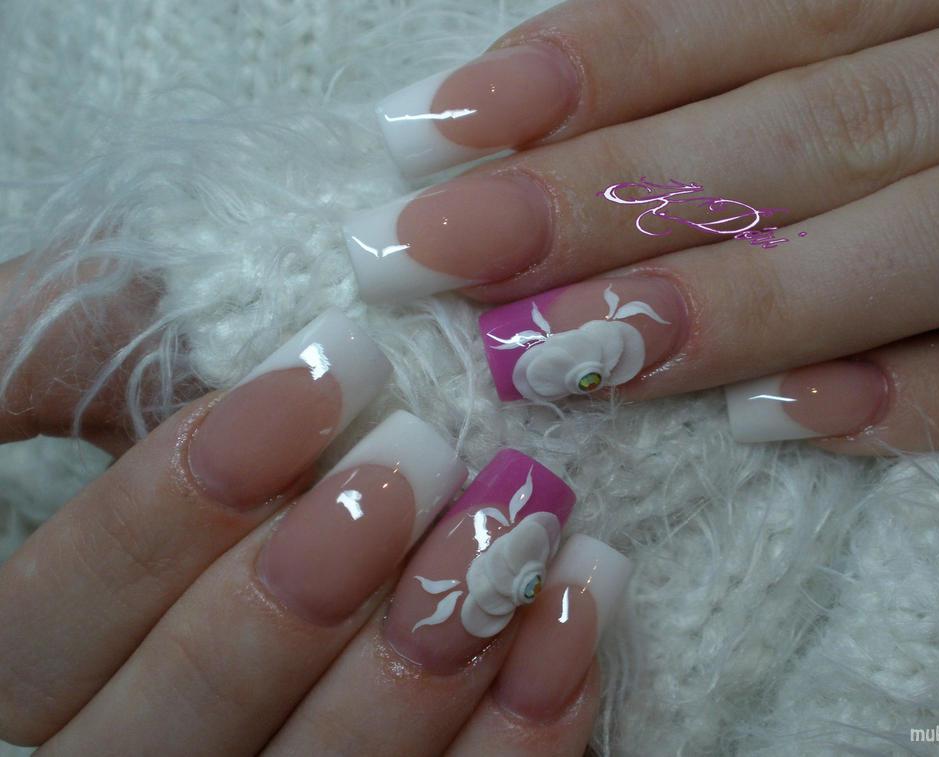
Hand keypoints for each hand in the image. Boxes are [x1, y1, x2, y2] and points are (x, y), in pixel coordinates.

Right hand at [0, 266, 626, 754]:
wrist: (379, 473)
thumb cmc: (251, 420)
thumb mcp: (141, 364)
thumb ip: (56, 346)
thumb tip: (20, 342)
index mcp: (63, 661)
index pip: (61, 616)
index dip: (175, 501)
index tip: (321, 379)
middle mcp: (147, 754)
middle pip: (185, 715)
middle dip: (303, 588)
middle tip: (416, 461)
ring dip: (425, 656)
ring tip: (511, 524)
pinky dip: (521, 722)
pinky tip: (573, 606)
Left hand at [342, 0, 938, 453]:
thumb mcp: (917, 6)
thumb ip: (782, 41)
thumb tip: (578, 105)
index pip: (755, 9)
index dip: (595, 66)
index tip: (439, 127)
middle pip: (802, 127)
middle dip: (607, 197)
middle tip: (438, 256)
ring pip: (915, 240)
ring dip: (734, 303)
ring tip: (564, 358)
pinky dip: (932, 393)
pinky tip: (789, 426)